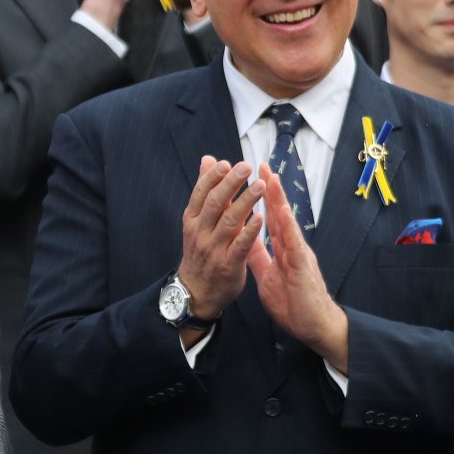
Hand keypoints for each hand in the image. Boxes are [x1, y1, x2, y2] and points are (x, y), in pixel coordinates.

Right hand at [176, 156, 264, 322]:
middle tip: (246, 167)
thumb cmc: (200, 252)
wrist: (196, 293)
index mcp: (192, 221)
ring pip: (230, 221)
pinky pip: (240, 245)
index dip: (213, 177)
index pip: (200, 194)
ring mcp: (214, 249)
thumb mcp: (196, 222)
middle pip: (215, 204)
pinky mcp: (228, 264)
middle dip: (231, 184)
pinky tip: (261, 217)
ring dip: (246, 202)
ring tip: (261, 186)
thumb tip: (208, 160)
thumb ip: (206, 191)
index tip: (227, 162)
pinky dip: (250, 230)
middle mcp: (200, 233)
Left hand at [246, 164, 348, 368]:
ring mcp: (299, 255)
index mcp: (283, 249)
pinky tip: (282, 213)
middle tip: (260, 165)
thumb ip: (260, 257)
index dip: (261, 199)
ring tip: (271, 179)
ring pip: (288, 223)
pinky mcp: (303, 268)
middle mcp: (292, 247)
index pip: (270, 218)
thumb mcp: (268, 276)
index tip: (251, 178)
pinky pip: (295, 245)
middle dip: (270, 189)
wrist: (314, 326)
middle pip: (280, 213)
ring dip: (279, 201)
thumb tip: (247, 242)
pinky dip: (288, 228)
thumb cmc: (294, 303)